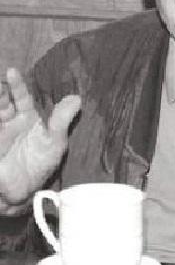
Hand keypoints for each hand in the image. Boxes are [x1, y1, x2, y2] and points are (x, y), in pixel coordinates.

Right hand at [0, 68, 80, 214]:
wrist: (21, 192)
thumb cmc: (40, 165)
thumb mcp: (54, 142)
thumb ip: (61, 120)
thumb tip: (77, 98)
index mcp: (27, 117)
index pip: (21, 96)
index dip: (16, 84)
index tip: (12, 71)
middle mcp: (9, 121)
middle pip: (1, 101)